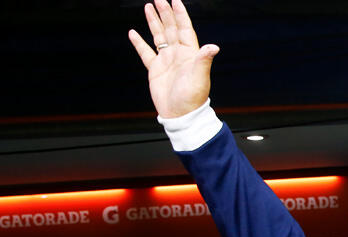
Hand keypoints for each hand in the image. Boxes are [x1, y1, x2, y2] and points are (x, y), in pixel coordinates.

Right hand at [128, 0, 218, 117]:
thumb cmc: (193, 98)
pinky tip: (133, 33)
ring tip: (148, 7)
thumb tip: (214, 47)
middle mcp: (178, 54)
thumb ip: (204, 60)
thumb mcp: (200, 77)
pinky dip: (139, 43)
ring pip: (159, 36)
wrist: (180, 114)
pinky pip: (146, 53)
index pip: (184, 28)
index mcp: (190, 53)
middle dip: (165, 13)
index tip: (175, 0)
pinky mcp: (155, 70)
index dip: (180, 14)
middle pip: (171, 28)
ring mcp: (166, 61)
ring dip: (154, 22)